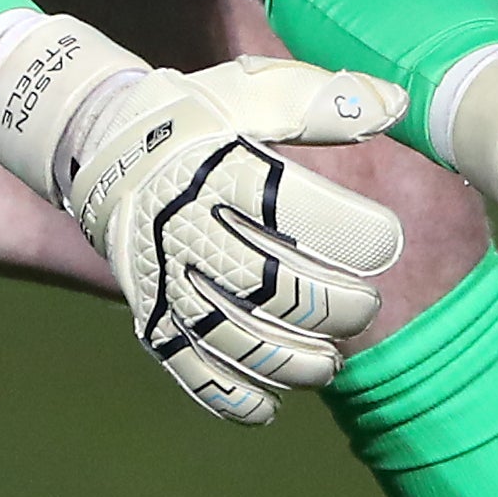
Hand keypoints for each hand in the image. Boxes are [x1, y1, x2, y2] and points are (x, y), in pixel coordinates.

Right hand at [0, 18, 407, 422]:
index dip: (357, 233)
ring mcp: (167, 278)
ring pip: (241, 341)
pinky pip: (189, 369)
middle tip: (365, 306)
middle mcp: (191, 228)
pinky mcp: (150, 311)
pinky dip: (234, 398)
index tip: (385, 242)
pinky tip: (272, 405)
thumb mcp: (251, 90)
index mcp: (221, 170)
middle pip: (279, 289)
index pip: (298, 210)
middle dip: (339, 308)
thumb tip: (398, 103)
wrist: (99, 146)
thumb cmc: (193, 117)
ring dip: (298, 364)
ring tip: (332, 362)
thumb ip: (323, 101)